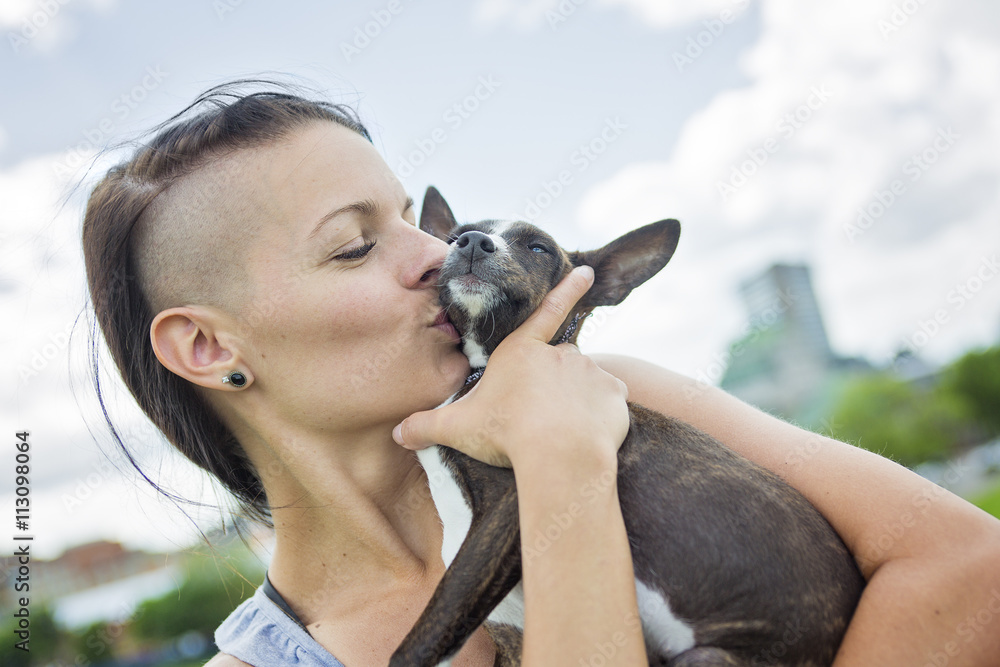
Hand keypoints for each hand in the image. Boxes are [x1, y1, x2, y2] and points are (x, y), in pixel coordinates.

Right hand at [392, 265, 629, 469]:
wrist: (558, 454)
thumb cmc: (505, 433)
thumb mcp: (457, 428)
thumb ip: (428, 426)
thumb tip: (400, 434)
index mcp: (522, 352)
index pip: (546, 312)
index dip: (567, 290)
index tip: (586, 272)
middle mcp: (559, 353)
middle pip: (560, 364)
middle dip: (554, 386)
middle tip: (541, 418)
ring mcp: (590, 371)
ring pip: (586, 384)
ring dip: (578, 401)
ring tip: (563, 431)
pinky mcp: (614, 395)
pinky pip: (610, 403)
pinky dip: (602, 416)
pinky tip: (590, 435)